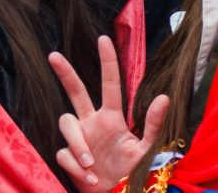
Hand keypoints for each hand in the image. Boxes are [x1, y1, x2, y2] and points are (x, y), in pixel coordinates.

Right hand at [49, 36, 169, 192]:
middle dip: (65, 73)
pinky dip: (76, 167)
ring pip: (66, 124)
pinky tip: (91, 179)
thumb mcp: (147, 149)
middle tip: (54, 55)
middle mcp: (93, 123)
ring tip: (91, 163)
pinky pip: (65, 153)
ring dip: (77, 143)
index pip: (110, 84)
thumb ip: (154, 124)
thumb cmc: (134, 173)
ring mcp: (80, 139)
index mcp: (113, 118)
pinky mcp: (68, 156)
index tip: (103, 39)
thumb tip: (163, 96)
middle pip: (75, 92)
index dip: (107, 62)